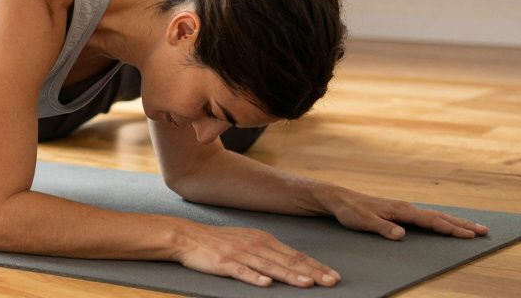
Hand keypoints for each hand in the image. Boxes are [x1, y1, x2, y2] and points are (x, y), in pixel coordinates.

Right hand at [170, 221, 339, 288]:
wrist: (187, 236)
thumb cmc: (219, 241)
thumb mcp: (247, 241)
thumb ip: (268, 252)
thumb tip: (292, 264)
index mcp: (263, 240)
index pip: (295, 254)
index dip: (315, 265)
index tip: (333, 275)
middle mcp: (255, 245)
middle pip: (287, 260)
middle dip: (312, 272)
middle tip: (331, 281)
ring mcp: (240, 254)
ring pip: (270, 267)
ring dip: (290, 275)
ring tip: (307, 283)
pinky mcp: (224, 262)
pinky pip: (241, 271)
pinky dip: (254, 278)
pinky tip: (266, 284)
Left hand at [318, 186, 488, 240]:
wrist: (339, 199)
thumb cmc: (351, 211)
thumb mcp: (364, 222)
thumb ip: (383, 228)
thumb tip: (402, 235)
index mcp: (401, 210)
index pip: (432, 221)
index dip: (451, 229)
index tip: (469, 235)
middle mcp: (406, 208)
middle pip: (440, 217)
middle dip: (462, 224)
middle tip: (484, 231)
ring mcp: (404, 209)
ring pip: (435, 216)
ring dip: (455, 221)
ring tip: (473, 228)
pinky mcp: (399, 211)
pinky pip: (427, 217)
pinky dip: (441, 220)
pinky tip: (446, 224)